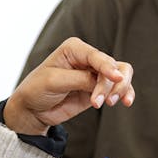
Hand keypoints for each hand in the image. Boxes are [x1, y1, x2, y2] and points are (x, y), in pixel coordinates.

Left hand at [4, 37, 132, 134]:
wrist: (31, 109)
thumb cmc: (36, 89)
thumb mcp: (54, 82)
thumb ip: (79, 79)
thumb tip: (101, 81)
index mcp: (74, 49)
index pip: (96, 56)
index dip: (108, 67)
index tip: (116, 78)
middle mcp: (87, 58)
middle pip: (114, 65)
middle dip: (113, 83)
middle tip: (106, 101)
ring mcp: (94, 74)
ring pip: (121, 75)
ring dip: (120, 89)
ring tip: (109, 103)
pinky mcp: (98, 89)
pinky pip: (118, 88)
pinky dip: (125, 93)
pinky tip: (126, 102)